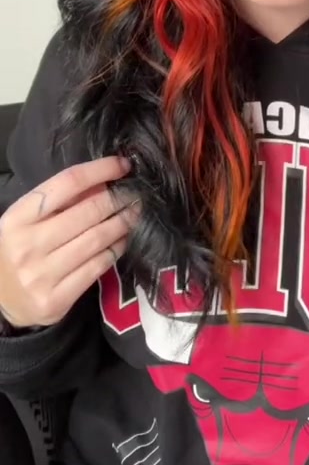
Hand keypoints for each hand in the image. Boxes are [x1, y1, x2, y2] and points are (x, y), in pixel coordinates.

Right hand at [0, 156, 137, 328]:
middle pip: (88, 211)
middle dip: (118, 198)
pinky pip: (97, 266)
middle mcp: (28, 245)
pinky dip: (116, 249)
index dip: (99, 170)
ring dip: (122, 222)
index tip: (122, 164)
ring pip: (97, 239)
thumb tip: (104, 181)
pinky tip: (123, 239)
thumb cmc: (17, 247)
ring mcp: (42, 275)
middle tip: (135, 192)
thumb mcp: (27, 219)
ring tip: (134, 212)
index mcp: (18, 218)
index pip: (67, 183)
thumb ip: (61, 200)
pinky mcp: (56, 300)